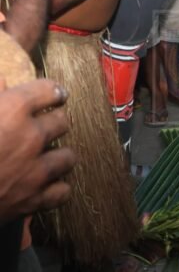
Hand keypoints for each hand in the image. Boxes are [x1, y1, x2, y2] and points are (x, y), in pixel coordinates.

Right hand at [0, 78, 75, 224]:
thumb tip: (3, 81)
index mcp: (12, 109)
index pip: (50, 90)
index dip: (51, 92)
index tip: (54, 95)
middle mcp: (30, 137)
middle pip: (62, 122)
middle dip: (52, 125)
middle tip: (41, 130)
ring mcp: (34, 170)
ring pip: (68, 157)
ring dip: (58, 157)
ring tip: (45, 158)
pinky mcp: (33, 200)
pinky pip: (62, 191)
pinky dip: (55, 190)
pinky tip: (45, 187)